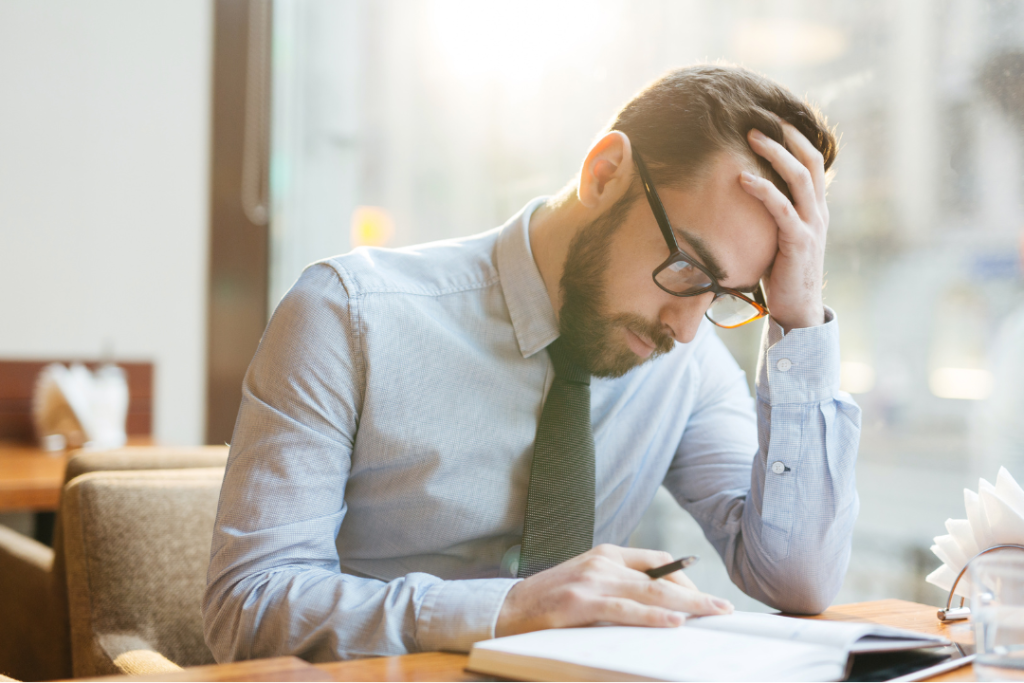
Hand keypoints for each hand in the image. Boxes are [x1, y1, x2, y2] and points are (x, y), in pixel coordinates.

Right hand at [495, 544, 733, 637]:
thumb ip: (617, 588)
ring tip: (711, 614)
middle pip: (659, 577)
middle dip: (696, 594)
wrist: (507, 609)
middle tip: (723, 608)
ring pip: (649, 593)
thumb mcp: (587, 584)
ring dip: (686, 605)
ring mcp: (591, 581)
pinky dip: (652, 618)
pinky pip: (625, 611)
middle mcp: (601, 562)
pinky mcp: (580, 603)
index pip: (655, 561)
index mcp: (605, 554)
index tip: (704, 597)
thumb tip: (659, 607)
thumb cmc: (549, 601)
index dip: (684, 578)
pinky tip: (674, 623)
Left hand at [740, 121, 828, 331]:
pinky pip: (781, 208)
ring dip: (775, 153)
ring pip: (798, 178)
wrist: (798, 309)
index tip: (775, 118)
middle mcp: (818, 212)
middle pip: (809, 161)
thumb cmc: (783, 274)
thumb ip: (775, 216)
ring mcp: (811, 225)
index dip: (797, 138)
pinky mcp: (798, 241)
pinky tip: (742, 179)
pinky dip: (762, 190)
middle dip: (786, 137)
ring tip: (750, 136)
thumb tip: (748, 196)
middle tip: (758, 120)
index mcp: (816, 209)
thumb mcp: (781, 238)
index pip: (812, 163)